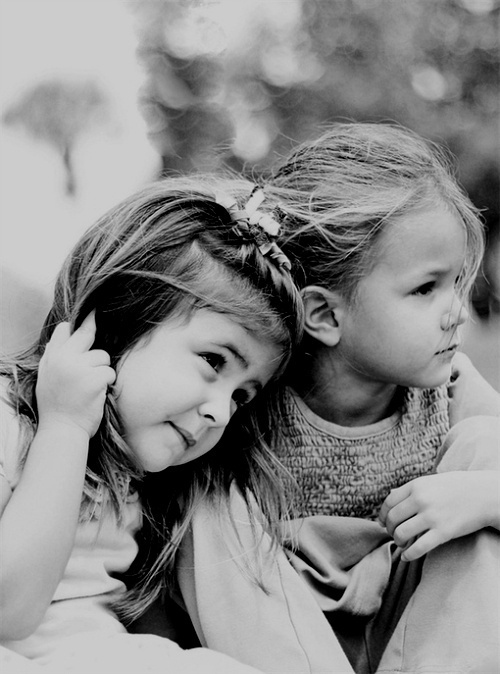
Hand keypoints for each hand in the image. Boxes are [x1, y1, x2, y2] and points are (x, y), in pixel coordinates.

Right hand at [36, 312, 115, 437]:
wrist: (62, 430)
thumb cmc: (57, 405)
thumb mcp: (47, 376)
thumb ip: (55, 354)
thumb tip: (66, 329)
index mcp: (51, 358)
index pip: (64, 330)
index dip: (78, 324)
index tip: (92, 313)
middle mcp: (63, 359)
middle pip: (86, 335)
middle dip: (94, 331)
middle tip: (99, 318)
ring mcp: (79, 368)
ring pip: (102, 357)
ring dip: (102, 370)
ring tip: (91, 386)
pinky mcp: (94, 379)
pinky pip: (109, 372)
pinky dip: (108, 382)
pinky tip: (98, 393)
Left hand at [378, 471, 493, 560]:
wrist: (485, 495)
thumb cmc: (457, 487)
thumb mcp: (432, 481)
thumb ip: (412, 489)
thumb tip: (390, 497)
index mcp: (416, 485)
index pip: (389, 502)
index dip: (382, 515)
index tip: (382, 522)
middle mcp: (421, 499)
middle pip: (392, 518)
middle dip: (389, 529)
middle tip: (393, 534)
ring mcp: (432, 516)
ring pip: (401, 533)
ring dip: (398, 541)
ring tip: (402, 543)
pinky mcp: (443, 532)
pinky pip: (418, 547)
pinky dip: (409, 555)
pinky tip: (407, 557)